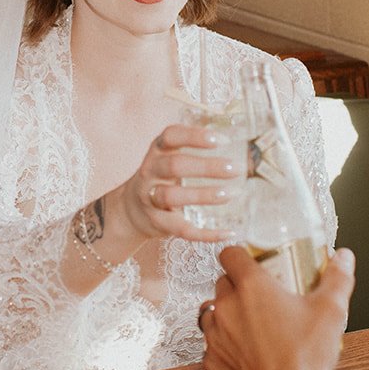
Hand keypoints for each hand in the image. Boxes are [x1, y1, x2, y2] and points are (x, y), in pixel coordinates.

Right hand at [113, 124, 239, 242]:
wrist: (131, 210)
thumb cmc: (161, 178)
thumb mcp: (169, 157)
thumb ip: (192, 148)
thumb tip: (237, 139)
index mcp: (157, 151)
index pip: (171, 136)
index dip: (195, 136)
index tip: (222, 140)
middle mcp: (150, 172)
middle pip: (174, 166)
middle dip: (206, 167)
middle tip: (236, 169)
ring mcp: (151, 199)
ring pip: (173, 196)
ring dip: (204, 195)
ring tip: (231, 194)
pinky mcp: (158, 223)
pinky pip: (182, 229)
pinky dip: (206, 234)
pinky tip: (229, 233)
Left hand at [200, 246, 354, 369]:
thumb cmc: (307, 354)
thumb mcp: (330, 309)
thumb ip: (337, 278)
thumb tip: (344, 257)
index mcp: (251, 287)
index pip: (230, 255)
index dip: (240, 256)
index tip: (250, 262)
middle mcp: (226, 308)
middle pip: (222, 284)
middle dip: (238, 287)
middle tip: (261, 298)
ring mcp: (215, 337)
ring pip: (212, 315)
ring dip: (227, 316)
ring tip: (251, 326)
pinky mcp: (212, 364)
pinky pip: (212, 347)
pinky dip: (225, 348)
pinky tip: (245, 354)